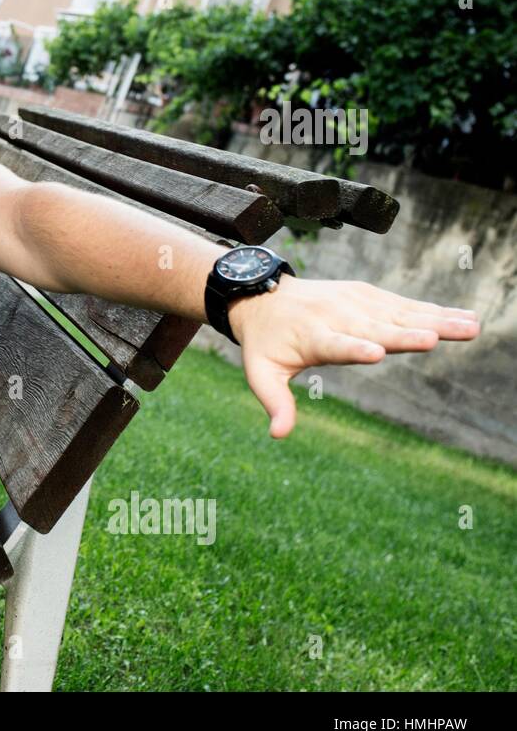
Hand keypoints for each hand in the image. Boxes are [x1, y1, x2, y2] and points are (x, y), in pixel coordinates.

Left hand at [227, 274, 480, 438]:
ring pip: (398, 314)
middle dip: (405, 335)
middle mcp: (335, 317)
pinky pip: (403, 305)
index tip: (375, 353)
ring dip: (434, 320)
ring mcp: (354, 303)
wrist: (264, 297)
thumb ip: (274, 402)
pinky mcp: (367, 295)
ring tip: (469, 327)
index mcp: (310, 338)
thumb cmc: (265, 344)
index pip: (334, 345)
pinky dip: (433, 310)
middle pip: (375, 329)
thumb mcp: (260, 374)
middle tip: (437, 340)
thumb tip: (278, 435)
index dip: (353, 348)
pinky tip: (464, 316)